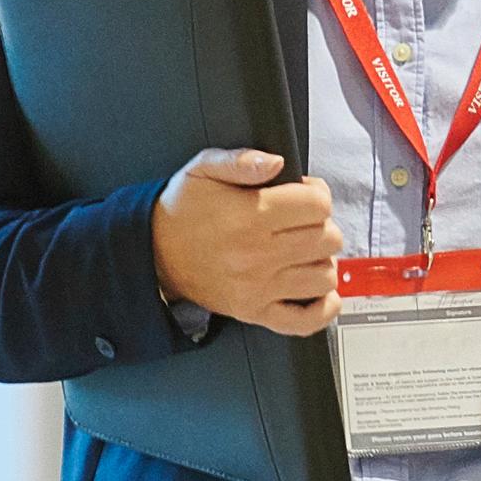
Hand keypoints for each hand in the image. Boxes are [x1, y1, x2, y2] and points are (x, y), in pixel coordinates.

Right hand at [152, 147, 340, 336]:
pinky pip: (306, 321)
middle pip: (328, 239)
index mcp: (251, 216)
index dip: (317, 194)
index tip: (304, 195)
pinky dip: (321, 308)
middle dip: (322, 225)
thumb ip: (241, 160)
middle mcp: (257, 254)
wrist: (152, 253)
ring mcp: (258, 287)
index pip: (318, 205)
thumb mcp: (202, 169)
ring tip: (305, 253)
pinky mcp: (254, 311)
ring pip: (324, 276)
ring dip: (322, 262)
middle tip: (302, 223)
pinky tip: (316, 290)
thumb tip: (277, 162)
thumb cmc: (183, 211)